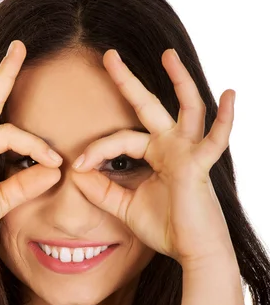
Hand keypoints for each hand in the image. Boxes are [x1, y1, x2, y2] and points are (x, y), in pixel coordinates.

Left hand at [70, 48, 235, 267]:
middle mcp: (172, 146)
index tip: (78, 165)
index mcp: (155, 154)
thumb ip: (101, 190)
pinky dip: (224, 118)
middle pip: (148, 106)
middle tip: (108, 55)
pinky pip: (215, 138)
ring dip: (178, 80)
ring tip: (167, 54)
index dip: (96, 149)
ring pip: (186, 108)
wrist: (192, 250)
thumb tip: (76, 173)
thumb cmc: (165, 227)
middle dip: (128, 81)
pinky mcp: (200, 165)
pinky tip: (229, 94)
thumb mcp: (124, 207)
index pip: (120, 139)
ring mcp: (188, 151)